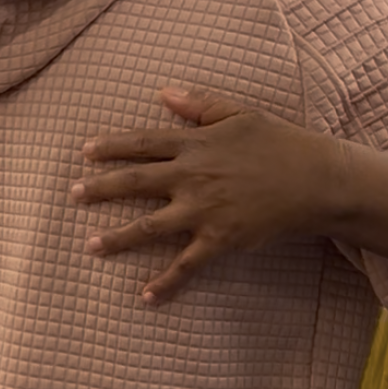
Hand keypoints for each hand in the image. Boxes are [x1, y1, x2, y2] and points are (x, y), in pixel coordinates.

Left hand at [72, 89, 346, 303]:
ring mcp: (203, 210)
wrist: (315, 180)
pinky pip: (186, 265)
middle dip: (100, 188)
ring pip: (149, 227)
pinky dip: (165, 282)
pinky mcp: (220, 239)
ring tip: (90, 244)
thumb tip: (164, 92)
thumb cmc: (280, 143)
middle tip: (72, 194)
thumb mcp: (240, 113)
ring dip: (117, 237)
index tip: (84, 152)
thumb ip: (200, 105)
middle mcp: (192, 176)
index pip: (143, 143)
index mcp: (196, 144)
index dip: (111, 147)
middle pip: (135, 182)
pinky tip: (145, 296)